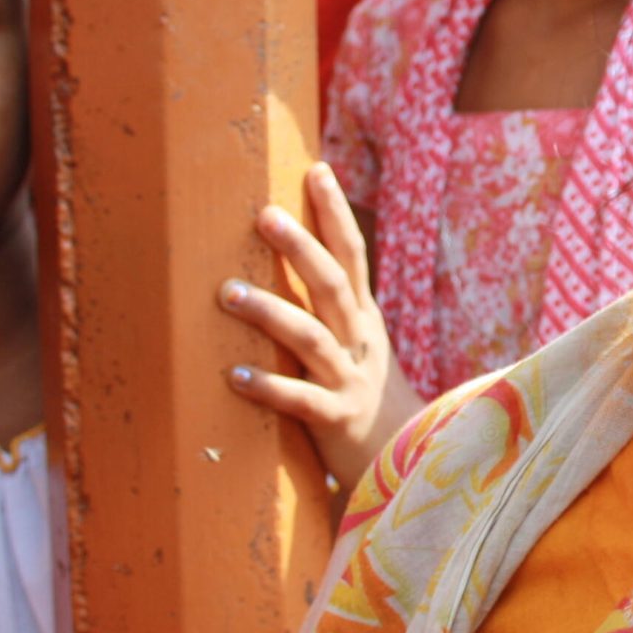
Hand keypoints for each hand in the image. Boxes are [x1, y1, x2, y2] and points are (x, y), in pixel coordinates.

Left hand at [221, 163, 419, 494]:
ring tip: (226, 293)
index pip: (353, 256)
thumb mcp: (357, 348)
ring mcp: (349, 381)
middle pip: (333, 285)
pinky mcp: (336, 420)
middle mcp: (359, 343)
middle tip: (263, 214)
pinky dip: (268, 386)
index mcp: (364, 320)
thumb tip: (292, 265)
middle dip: (301, 248)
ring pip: (311, 338)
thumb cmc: (366, 400)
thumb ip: (329, 312)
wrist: (405, 463)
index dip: (336, 213)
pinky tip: (233, 375)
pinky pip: (299, 400)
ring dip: (269, 311)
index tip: (317, 170)